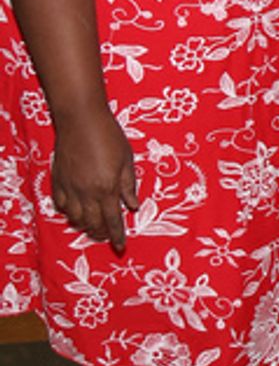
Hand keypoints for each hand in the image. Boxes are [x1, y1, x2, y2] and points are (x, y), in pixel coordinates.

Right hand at [50, 107, 137, 251]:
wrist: (80, 119)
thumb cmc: (109, 136)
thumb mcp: (127, 160)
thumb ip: (128, 185)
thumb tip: (133, 206)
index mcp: (107, 188)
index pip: (113, 220)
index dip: (117, 235)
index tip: (120, 247)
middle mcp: (87, 192)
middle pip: (93, 223)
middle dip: (102, 234)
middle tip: (108, 236)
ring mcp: (70, 187)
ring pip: (76, 218)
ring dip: (85, 226)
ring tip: (94, 226)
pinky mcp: (58, 181)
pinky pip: (62, 205)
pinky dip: (70, 213)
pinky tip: (76, 212)